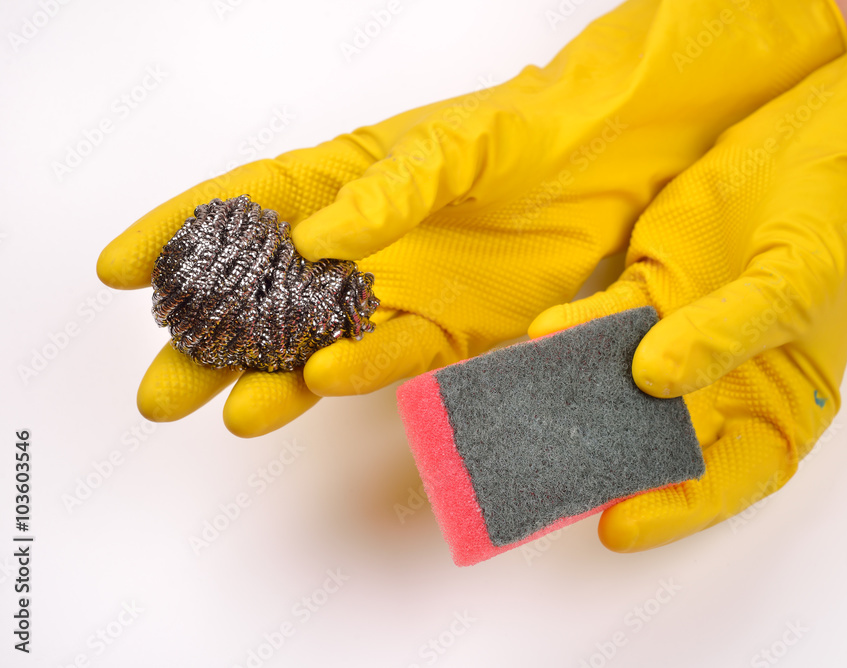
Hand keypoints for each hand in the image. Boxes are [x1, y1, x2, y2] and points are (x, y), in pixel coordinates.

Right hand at [97, 0, 846, 436]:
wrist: (615, 162)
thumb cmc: (527, 129)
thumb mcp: (450, 145)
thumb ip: (385, 191)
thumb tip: (313, 238)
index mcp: (344, 182)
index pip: (244, 207)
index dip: (178, 236)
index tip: (121, 270)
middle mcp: (362, 244)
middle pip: (264, 295)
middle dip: (207, 338)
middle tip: (159, 384)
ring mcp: (403, 290)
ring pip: (318, 340)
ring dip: (269, 376)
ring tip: (226, 408)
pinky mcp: (454, 328)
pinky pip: (395, 357)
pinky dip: (356, 373)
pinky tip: (317, 385)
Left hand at [530, 0, 846, 551]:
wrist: (820, 138)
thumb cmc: (835, 225)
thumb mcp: (796, 285)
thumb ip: (728, 333)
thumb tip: (653, 378)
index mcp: (776, 406)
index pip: (727, 476)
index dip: (676, 509)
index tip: (619, 526)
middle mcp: (719, 385)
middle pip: (658, 442)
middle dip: (604, 463)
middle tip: (546, 480)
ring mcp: (678, 338)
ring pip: (617, 385)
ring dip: (573, 400)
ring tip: (522, 419)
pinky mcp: (648, 292)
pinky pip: (602, 322)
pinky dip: (573, 333)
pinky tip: (541, 339)